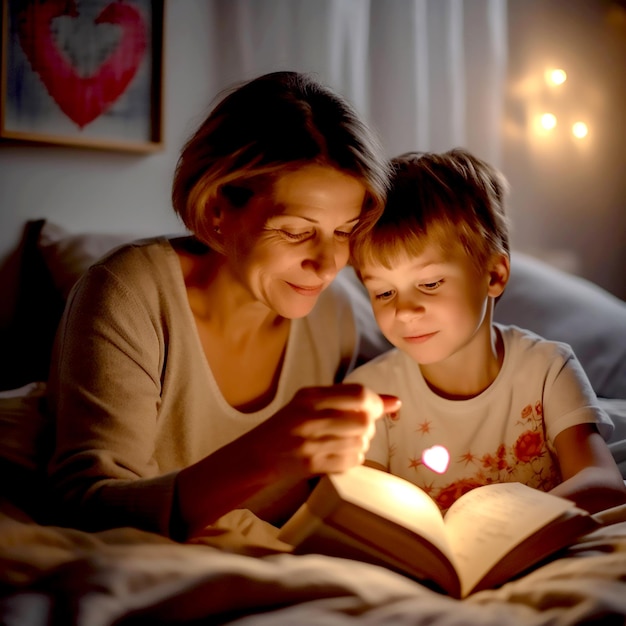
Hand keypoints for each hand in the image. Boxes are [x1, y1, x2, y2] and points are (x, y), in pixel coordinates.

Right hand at [252, 384, 400, 477]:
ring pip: (361, 442)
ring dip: (362, 443)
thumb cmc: (287, 425)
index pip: (359, 394)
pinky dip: (354, 458)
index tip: (375, 408)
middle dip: (369, 426)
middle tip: (358, 428)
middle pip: (364, 420)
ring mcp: (312, 443)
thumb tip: (395, 402)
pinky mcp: (314, 464)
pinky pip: (352, 460)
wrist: (256, 455)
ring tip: (346, 441)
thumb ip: (351, 398)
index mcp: (310, 396)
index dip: (375, 402)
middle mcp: (311, 417)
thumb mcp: (312, 402)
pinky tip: (341, 453)